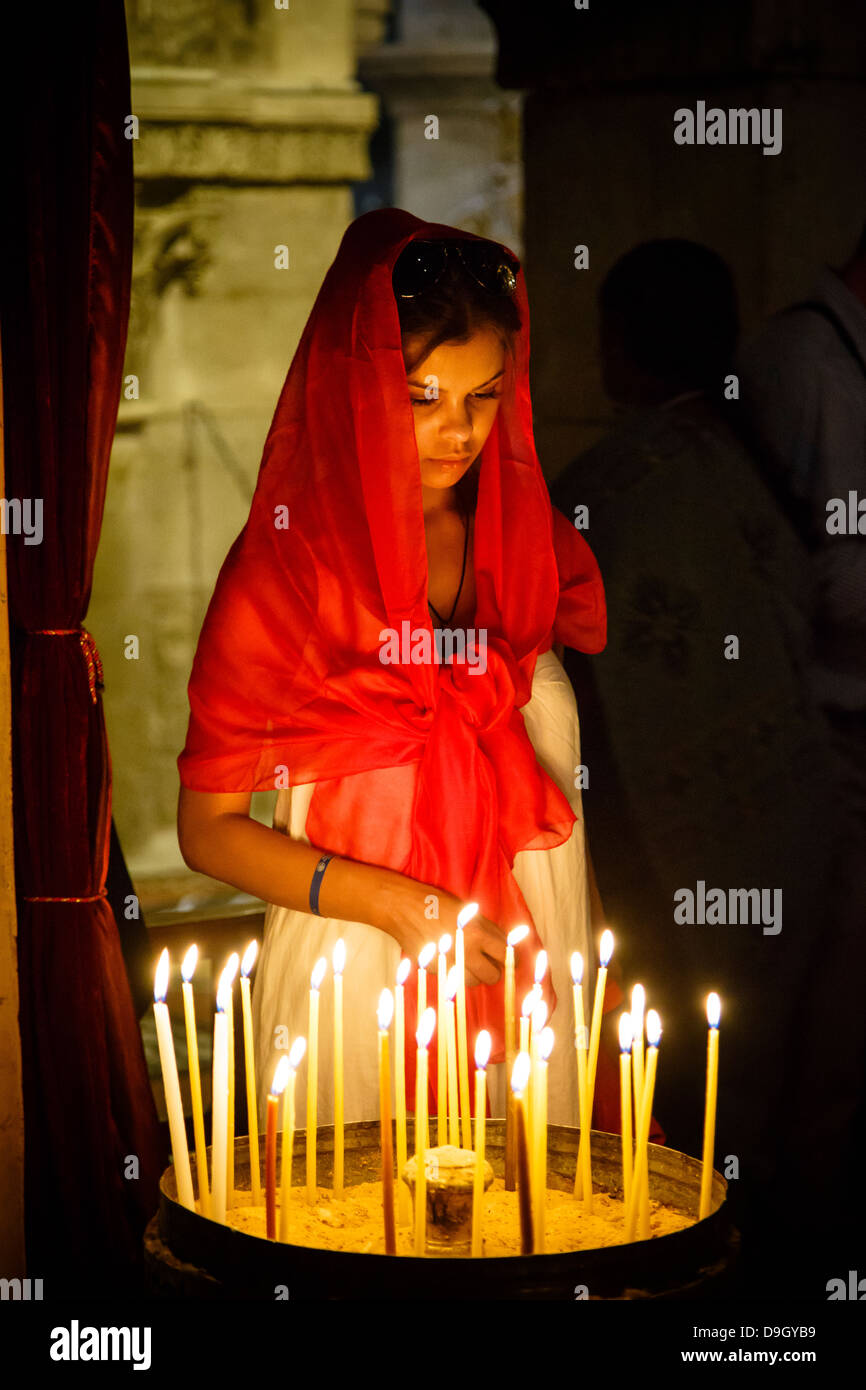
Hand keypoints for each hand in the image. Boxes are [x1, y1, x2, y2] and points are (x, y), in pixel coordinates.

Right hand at [383, 879, 505, 985]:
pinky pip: (452, 978)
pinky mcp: (434, 970)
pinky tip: (448, 956)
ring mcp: (449, 963)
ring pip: (473, 982)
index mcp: (478, 934)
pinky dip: (454, 972)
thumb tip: (506, 946)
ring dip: (474, 974)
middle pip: (493, 976)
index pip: (506, 955)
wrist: (404, 908)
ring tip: (467, 960)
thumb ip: (489, 930)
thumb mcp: (469, 911)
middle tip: (488, 961)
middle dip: (493, 969)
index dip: (513, 959)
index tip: (512, 960)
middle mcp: (465, 952)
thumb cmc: (438, 904)